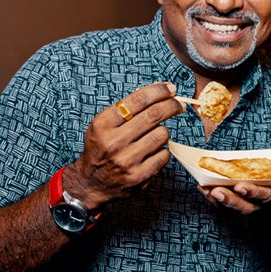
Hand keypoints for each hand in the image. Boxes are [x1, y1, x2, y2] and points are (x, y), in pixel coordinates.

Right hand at [65, 82, 184, 208]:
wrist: (91, 183)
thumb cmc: (101, 149)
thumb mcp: (103, 125)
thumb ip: (126, 109)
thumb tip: (158, 91)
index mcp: (103, 125)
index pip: (138, 100)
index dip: (159, 91)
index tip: (170, 88)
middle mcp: (114, 142)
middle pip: (154, 115)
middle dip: (171, 105)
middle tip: (179, 103)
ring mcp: (127, 160)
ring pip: (162, 134)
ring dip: (163, 131)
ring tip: (154, 134)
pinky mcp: (139, 176)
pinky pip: (164, 154)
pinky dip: (162, 150)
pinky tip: (152, 152)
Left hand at [198, 183, 270, 213]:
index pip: (264, 194)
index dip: (253, 192)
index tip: (240, 186)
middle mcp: (261, 203)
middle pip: (245, 207)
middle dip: (230, 200)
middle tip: (217, 192)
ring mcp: (248, 205)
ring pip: (232, 208)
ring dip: (217, 200)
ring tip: (205, 189)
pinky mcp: (236, 204)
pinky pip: (223, 205)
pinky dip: (211, 196)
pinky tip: (202, 187)